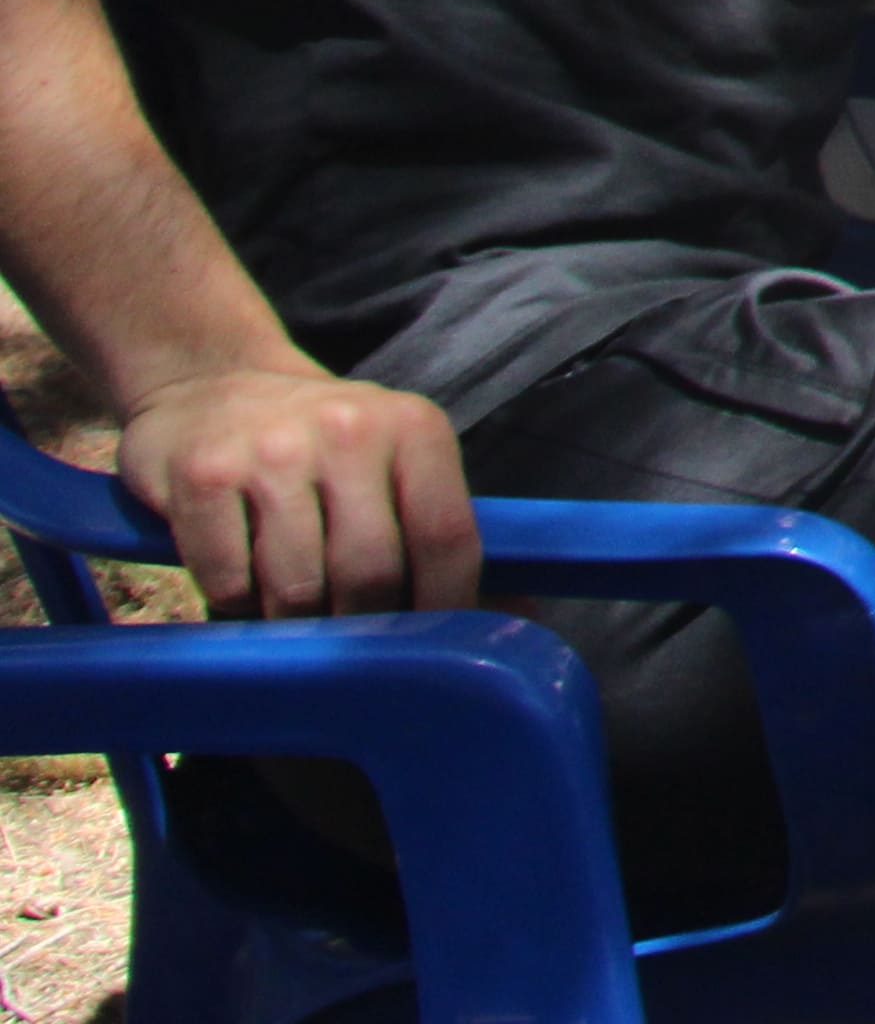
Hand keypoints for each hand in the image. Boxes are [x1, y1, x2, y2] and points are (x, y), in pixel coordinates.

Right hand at [115, 366, 475, 617]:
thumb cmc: (318, 441)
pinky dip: (234, 605)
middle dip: (360, 629)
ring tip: (288, 613)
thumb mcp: (392, 460)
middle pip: (371, 574)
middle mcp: (349, 431)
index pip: (447, 537)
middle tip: (345, 644)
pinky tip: (239, 584)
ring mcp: (272, 451)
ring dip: (292, 624)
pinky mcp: (202, 475)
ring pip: (297, 589)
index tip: (432, 651)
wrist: (210, 382)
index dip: (445, 608)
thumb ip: (438, 530)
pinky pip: (227, 581)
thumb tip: (513, 613)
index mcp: (415, 428)